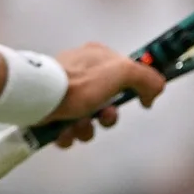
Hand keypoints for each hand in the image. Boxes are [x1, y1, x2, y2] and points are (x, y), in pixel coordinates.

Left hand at [38, 42, 165, 148]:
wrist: (38, 98)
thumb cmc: (80, 83)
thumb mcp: (122, 72)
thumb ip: (146, 78)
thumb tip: (155, 91)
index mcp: (97, 58)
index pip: (125, 75)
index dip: (134, 91)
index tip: (142, 102)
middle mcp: (81, 73)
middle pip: (107, 103)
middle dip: (107, 117)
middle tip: (103, 116)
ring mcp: (64, 93)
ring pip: (88, 121)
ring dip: (87, 129)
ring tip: (77, 125)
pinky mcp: (50, 112)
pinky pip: (67, 131)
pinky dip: (68, 135)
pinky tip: (63, 132)